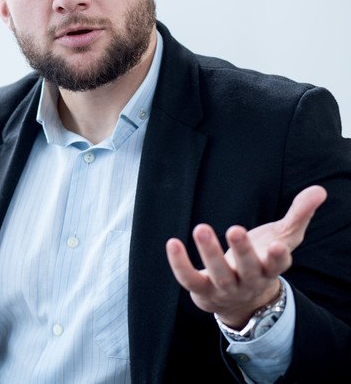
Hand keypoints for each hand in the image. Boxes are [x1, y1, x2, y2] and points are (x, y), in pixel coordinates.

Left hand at [166, 186, 325, 327]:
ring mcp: (225, 288)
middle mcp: (249, 281)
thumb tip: (320, 190)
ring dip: (210, 252)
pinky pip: (189, 279)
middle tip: (235, 229)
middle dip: (242, 251)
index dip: (278, 258)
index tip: (278, 246)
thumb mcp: (282, 238)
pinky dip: (179, 263)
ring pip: (218, 274)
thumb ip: (299, 215)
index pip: (277, 266)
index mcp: (270, 268)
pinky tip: (173, 243)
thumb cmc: (262, 261)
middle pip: (248, 269)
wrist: (241, 302)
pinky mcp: (202, 290)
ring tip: (201, 228)